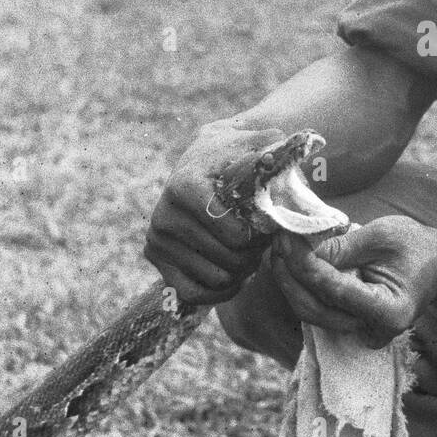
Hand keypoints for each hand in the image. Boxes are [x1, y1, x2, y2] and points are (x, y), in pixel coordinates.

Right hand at [144, 120, 286, 304]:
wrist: (203, 156)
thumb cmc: (237, 154)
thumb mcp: (256, 144)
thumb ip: (274, 149)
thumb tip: (282, 154)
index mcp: (186, 187)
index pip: (235, 235)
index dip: (259, 237)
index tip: (268, 225)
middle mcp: (165, 214)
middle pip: (227, 258)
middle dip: (253, 254)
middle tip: (263, 242)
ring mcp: (157, 238)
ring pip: (215, 278)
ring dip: (241, 271)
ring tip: (250, 252)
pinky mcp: (154, 256)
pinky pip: (192, 293)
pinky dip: (220, 291)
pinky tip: (236, 275)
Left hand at [271, 215, 436, 348]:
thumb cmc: (418, 247)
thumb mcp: (382, 235)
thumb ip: (341, 246)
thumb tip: (301, 248)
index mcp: (388, 311)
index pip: (333, 291)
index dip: (305, 265)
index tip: (286, 238)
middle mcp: (373, 330)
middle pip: (315, 309)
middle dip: (290, 276)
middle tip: (276, 242)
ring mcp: (362, 331)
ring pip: (312, 312)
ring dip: (291, 281)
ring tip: (279, 248)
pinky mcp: (353, 323)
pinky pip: (320, 308)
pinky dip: (303, 286)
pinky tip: (292, 262)